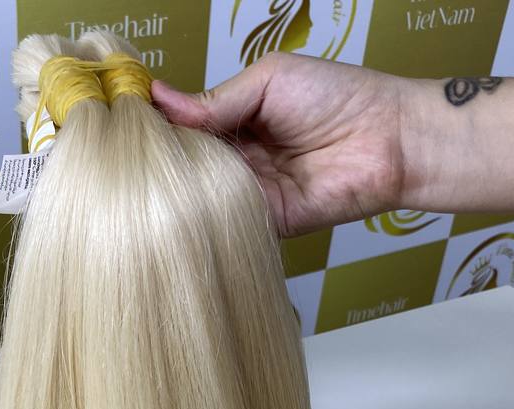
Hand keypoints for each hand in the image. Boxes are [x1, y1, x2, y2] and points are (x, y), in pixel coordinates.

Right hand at [152, 54, 407, 236]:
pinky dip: (206, 214)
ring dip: (180, 188)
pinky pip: (227, 220)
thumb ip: (217, 101)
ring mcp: (250, 192)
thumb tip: (160, 100)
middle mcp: (240, 158)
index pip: (187, 127)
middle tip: (129, 158)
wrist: (386, 139)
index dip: (161, 127)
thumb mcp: (268, 82)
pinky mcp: (264, 221)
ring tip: (145, 181)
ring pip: (202, 194)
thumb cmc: (338, 97)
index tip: (127, 126)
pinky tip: (179, 206)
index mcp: (238, 120)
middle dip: (164, 161)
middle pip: (189, 164)